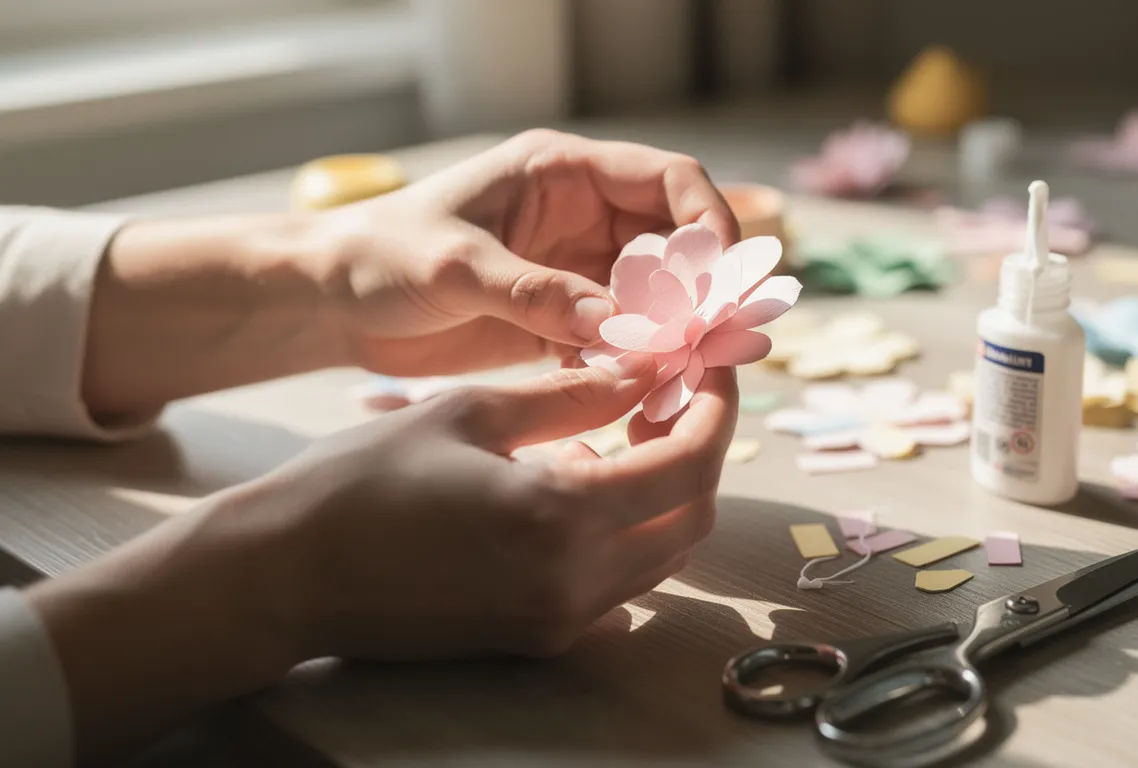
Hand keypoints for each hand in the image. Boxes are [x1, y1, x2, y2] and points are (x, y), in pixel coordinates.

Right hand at [29, 359, 737, 761]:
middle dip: (698, 453)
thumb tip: (641, 372)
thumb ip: (570, 396)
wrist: (287, 576)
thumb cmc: (362, 481)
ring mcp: (558, 620)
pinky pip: (620, 586)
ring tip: (628, 435)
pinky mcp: (538, 638)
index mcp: (559, 516)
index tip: (710, 372)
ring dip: (665, 493)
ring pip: (661, 556)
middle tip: (672, 399)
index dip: (715, 413)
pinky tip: (587, 487)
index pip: (689, 466)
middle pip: (690, 519)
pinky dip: (628, 533)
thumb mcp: (469, 412)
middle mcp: (573, 582)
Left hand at [80, 130, 736, 417]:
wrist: (331, 303)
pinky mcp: (561, 318)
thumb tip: (617, 325)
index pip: (670, 178)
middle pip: (675, 244)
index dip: (707, 220)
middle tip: (710, 343)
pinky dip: (634, 364)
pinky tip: (631, 394)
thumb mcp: (456, 266)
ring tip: (680, 377)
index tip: (718, 277)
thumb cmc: (381, 257)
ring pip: (655, 298)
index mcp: (564, 175)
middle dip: (698, 291)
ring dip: (671, 335)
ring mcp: (575, 270)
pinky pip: (620, 339)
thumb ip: (536, 293)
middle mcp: (583, 217)